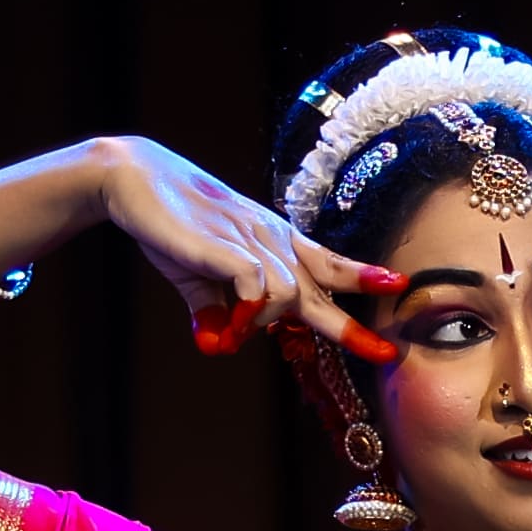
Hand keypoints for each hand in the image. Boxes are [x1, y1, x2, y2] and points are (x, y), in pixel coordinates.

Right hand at [93, 138, 407, 361]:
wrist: (135, 178)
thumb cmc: (171, 223)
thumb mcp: (197, 273)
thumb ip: (214, 309)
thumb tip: (218, 344)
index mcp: (274, 241)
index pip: (328, 262)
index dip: (362, 276)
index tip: (396, 285)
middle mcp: (271, 239)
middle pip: (323, 286)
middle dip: (351, 326)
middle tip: (383, 352)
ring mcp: (250, 240)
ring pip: (288, 294)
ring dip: (263, 322)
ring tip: (230, 329)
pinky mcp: (225, 245)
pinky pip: (256, 285)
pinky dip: (246, 311)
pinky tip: (224, 325)